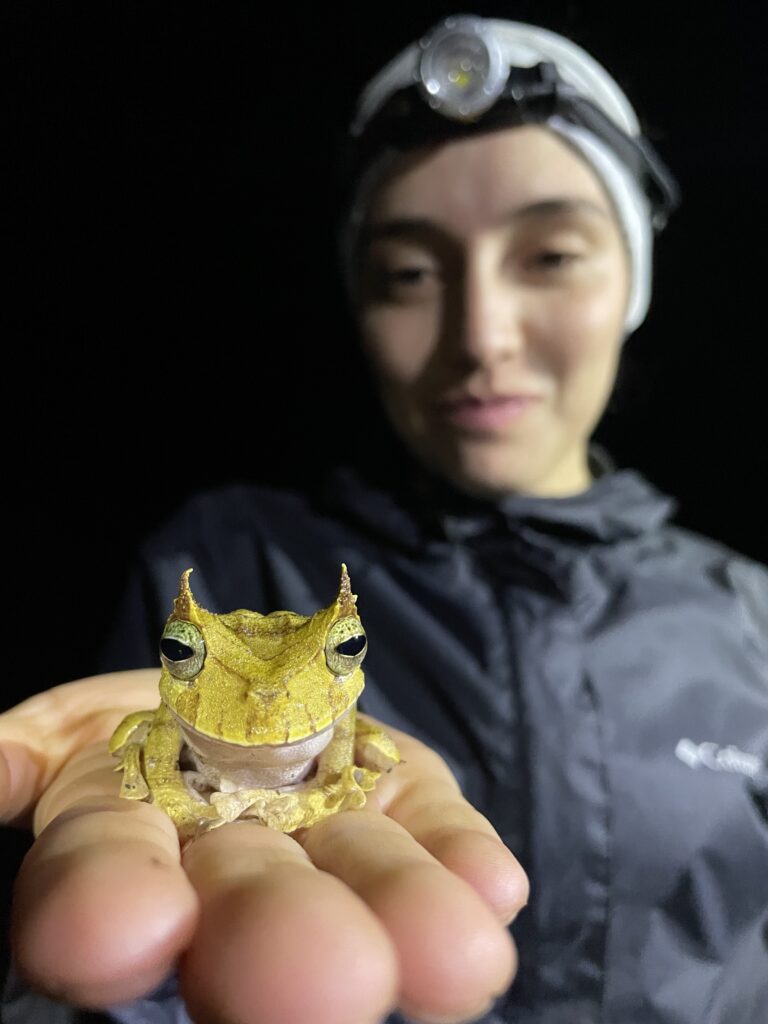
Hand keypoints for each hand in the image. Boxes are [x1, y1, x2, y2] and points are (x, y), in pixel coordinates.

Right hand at [0, 670, 527, 1023]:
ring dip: (404, 916)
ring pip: (364, 880)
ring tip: (459, 959)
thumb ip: (32, 752)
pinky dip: (467, 862)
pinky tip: (493, 889)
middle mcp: (236, 855)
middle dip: (279, 940)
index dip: (111, 905)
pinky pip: (444, 834)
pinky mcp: (413, 799)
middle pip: (250, 902)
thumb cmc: (152, 715)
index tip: (129, 932)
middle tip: (332, 983)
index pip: (110, 876)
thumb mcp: (76, 728)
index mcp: (134, 835)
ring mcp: (335, 831)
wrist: (255, 681)